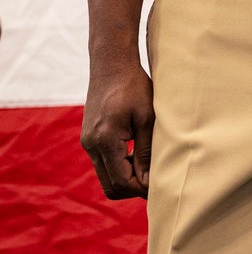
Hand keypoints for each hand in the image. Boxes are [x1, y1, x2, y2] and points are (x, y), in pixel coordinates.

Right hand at [81, 58, 154, 198]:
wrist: (111, 64)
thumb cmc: (133, 86)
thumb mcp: (147, 118)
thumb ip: (146, 152)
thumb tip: (148, 182)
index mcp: (105, 140)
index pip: (121, 182)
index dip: (141, 189)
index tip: (161, 183)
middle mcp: (91, 145)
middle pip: (110, 186)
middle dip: (133, 188)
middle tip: (155, 178)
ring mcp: (87, 142)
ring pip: (106, 177)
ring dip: (126, 177)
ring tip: (147, 163)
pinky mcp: (89, 138)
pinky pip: (103, 163)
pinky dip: (119, 166)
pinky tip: (136, 153)